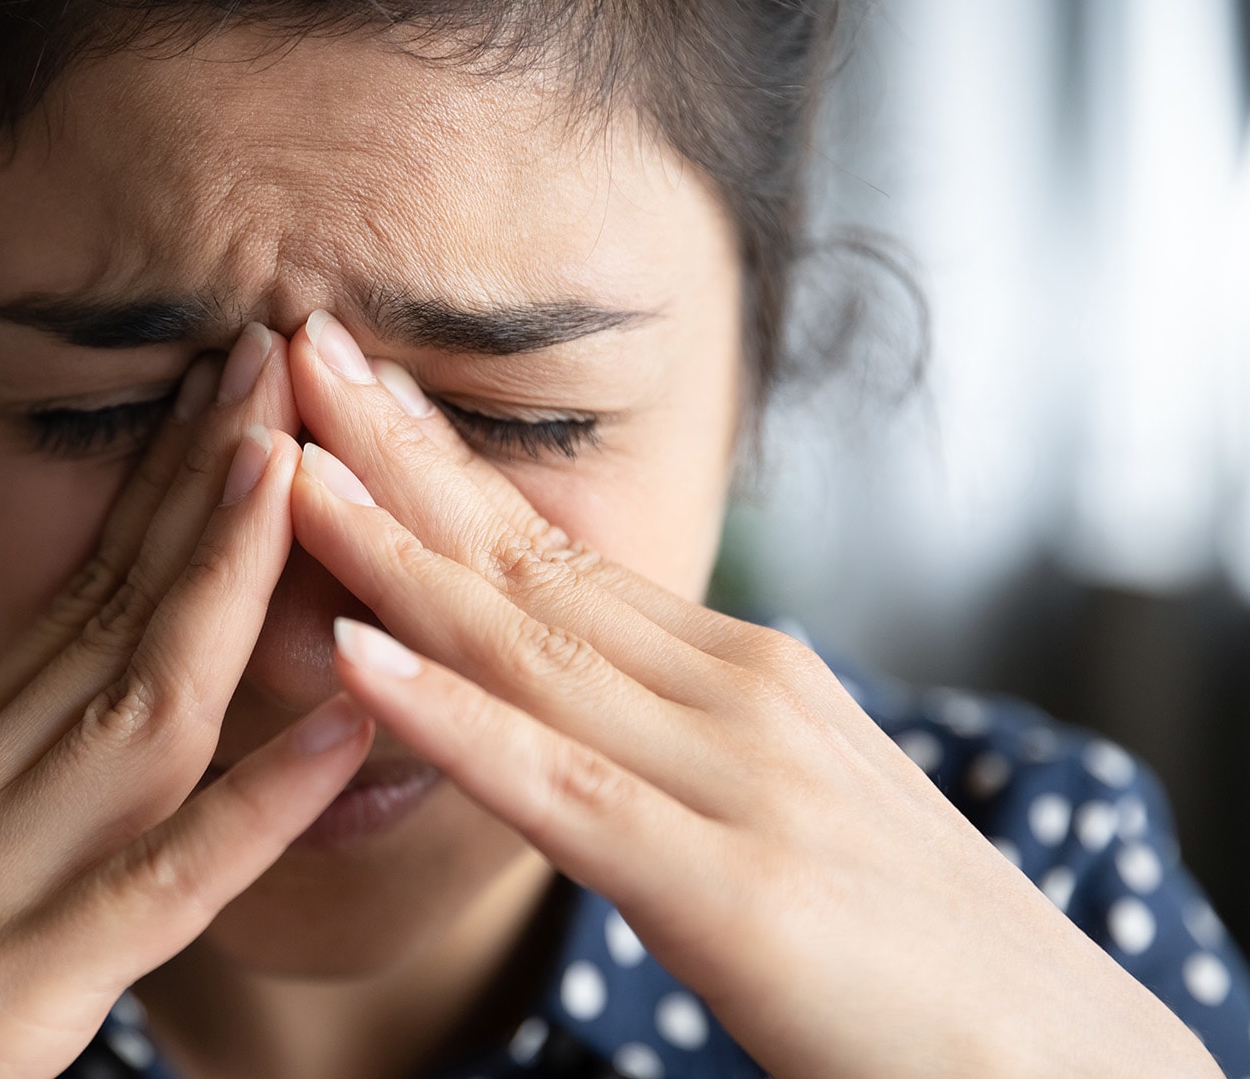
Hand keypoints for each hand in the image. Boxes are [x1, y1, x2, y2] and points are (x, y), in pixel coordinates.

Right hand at [0, 324, 371, 1078]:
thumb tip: (88, 706)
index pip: (78, 591)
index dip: (166, 485)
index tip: (231, 390)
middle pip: (111, 606)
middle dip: (206, 476)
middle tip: (278, 350)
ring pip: (138, 699)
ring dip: (223, 573)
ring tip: (298, 462)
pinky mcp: (12, 980)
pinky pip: (163, 879)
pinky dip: (259, 799)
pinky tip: (341, 726)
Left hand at [281, 312, 1220, 1078]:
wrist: (1063, 1059)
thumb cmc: (907, 947)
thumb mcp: (782, 803)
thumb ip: (675, 743)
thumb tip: (572, 700)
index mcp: (741, 675)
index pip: (559, 553)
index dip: (444, 468)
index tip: (355, 390)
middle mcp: (734, 694)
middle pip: (527, 562)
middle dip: (397, 454)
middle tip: (295, 345)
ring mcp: (733, 777)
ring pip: (524, 645)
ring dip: (390, 549)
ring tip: (288, 464)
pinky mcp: (729, 886)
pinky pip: (557, 784)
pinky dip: (448, 715)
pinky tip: (352, 654)